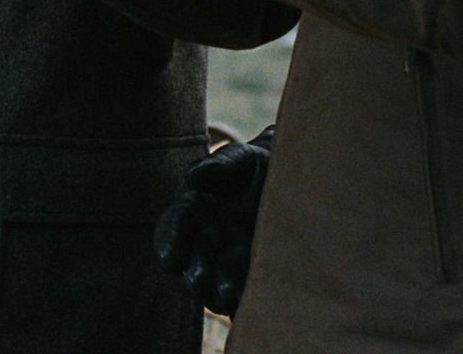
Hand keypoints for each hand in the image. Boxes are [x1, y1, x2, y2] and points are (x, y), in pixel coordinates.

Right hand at [154, 127, 273, 316]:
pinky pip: (242, 295)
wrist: (295, 183)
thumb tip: (191, 177)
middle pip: (189, 264)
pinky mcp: (252, 277)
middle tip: (198, 282)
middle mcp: (206, 242)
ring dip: (214, 294)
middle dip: (191, 276)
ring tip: (224, 297)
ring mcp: (228, 263)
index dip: (168, 242)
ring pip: (212, 285)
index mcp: (194, 211)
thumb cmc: (259, 167)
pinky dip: (242, 302)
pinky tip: (248, 303)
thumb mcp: (242, 160)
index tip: (169, 258)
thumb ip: (218, 166)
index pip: (172, 228)